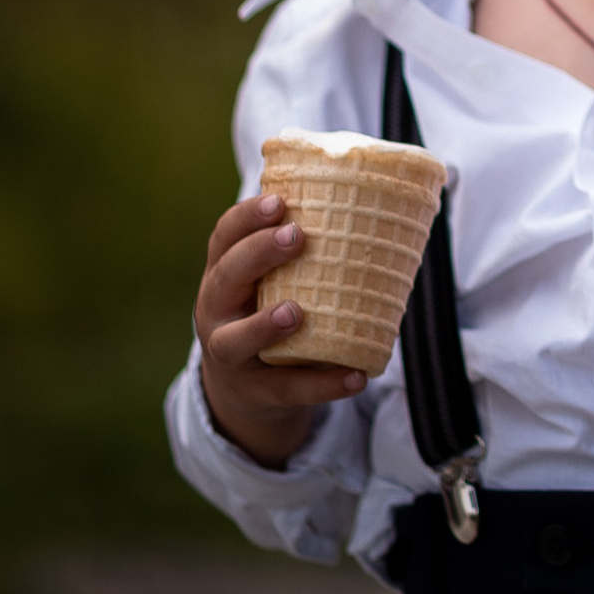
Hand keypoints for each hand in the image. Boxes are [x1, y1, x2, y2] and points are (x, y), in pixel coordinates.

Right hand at [194, 192, 366, 467]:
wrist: (244, 387)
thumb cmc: (269, 309)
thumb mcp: (271, 279)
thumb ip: (303, 249)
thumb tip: (376, 203)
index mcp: (224, 273)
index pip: (224, 237)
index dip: (246, 217)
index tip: (279, 201)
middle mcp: (217, 311)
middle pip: (225, 279)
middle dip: (257, 255)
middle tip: (296, 236)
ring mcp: (230, 354)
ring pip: (235, 341)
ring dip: (263, 326)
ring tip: (295, 313)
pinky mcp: (257, 392)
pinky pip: (287, 389)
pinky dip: (322, 384)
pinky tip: (355, 376)